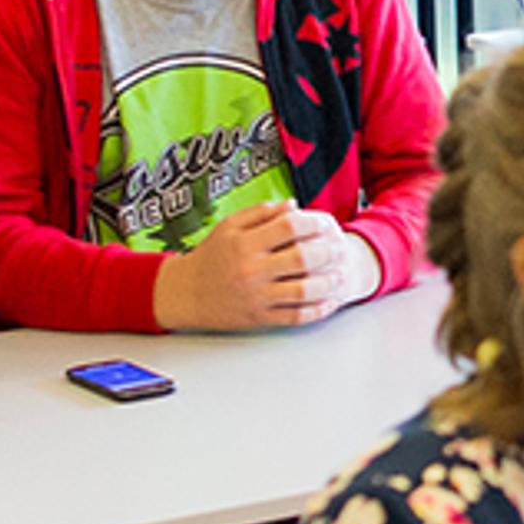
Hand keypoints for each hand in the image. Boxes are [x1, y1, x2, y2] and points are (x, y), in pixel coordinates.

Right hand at [154, 201, 369, 329]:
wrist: (183, 294)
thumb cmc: (209, 257)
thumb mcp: (228, 227)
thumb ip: (260, 214)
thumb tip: (294, 206)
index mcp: (245, 243)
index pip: (289, 227)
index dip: (313, 223)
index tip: (324, 224)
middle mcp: (252, 270)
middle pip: (302, 259)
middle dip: (327, 252)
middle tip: (339, 249)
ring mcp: (257, 296)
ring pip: (303, 291)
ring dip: (328, 283)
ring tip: (339, 276)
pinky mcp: (259, 318)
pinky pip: (295, 316)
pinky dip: (317, 310)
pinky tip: (328, 302)